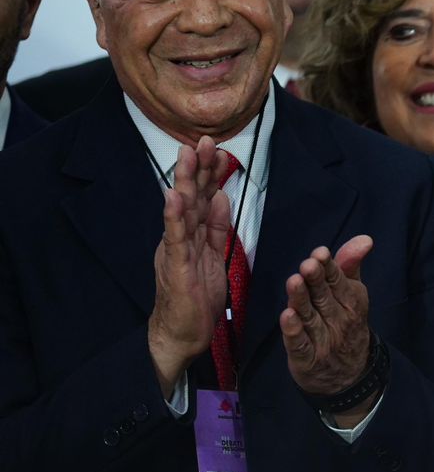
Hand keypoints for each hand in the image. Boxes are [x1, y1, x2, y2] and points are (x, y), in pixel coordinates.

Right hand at [149, 137, 232, 395]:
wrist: (184, 332)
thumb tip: (222, 197)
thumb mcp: (213, 255)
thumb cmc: (198, 296)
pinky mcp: (174, 266)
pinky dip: (173, 216)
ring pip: (181, 210)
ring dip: (186, 182)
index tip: (219, 148)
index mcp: (193, 234)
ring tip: (187, 155)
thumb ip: (216, 227)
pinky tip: (173, 196)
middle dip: (199, 168)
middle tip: (205, 139)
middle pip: (191, 196)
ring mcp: (175, 250)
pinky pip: (174, 238)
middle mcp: (181, 237)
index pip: (203, 198)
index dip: (211, 173)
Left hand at [280, 235, 373, 419]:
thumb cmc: (345, 325)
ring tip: (293, 282)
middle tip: (307, 265)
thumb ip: (350, 266)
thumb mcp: (352, 295)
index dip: (329, 268)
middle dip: (315, 280)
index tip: (320, 254)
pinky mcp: (307, 359)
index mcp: (350, 301)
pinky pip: (300, 344)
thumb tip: (365, 238)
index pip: (338, 281)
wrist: (349, 376)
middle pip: (324, 297)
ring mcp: (323, 340)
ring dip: (302, 300)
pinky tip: (287, 317)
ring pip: (310, 317)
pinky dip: (294, 332)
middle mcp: (338, 320)